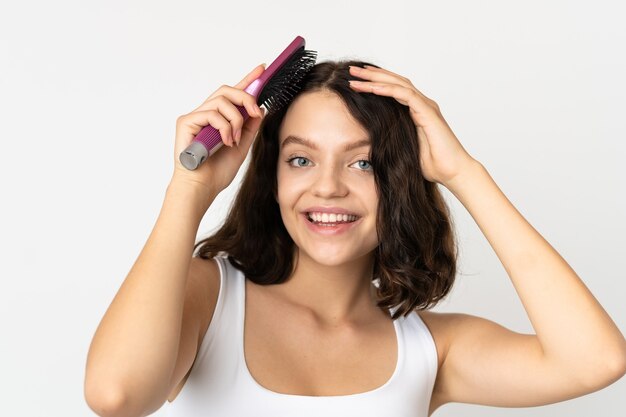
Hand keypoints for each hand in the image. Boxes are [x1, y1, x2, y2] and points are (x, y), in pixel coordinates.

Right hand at [171, 64, 266, 195]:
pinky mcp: (186, 121)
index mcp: (219, 119)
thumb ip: (250, 126)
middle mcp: (206, 114)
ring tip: (235, 139)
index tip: (262, 69)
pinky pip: (212, 114)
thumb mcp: (242, 146)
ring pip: (221, 100)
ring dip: (235, 119)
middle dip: (246, 98)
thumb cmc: (217, 171)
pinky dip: (224, 127)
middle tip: (255, 113)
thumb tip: (259, 108)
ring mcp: (195, 117)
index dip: (248, 80)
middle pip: (227, 90)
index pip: (234, 93)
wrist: (203, 187)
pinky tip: (225, 142)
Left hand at [348, 65, 476, 186]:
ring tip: (356, 74)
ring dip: (375, 78)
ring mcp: (426, 106)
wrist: (453, 172)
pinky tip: (372, 87)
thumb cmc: (432, 164)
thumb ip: (392, 137)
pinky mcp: (429, 112)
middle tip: (352, 69)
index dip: (376, 81)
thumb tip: (371, 140)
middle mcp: (422, 104)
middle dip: (372, 74)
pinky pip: (406, 95)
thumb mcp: (404, 147)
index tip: (357, 79)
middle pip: (394, 81)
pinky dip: (388, 89)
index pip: (394, 88)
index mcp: (417, 110)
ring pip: (398, 84)